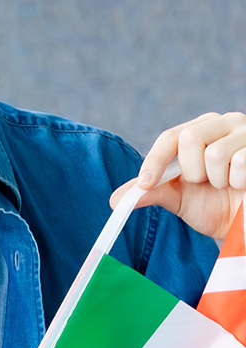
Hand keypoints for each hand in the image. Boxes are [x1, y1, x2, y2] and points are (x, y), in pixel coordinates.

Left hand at [110, 111, 245, 239]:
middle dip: (192, 171)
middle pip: (190, 138)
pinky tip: (243, 184)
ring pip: (215, 153)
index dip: (155, 161)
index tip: (145, 184)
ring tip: (226, 184)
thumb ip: (150, 193)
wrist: (243, 223)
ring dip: (216, 180)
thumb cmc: (214, 205)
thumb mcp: (177, 199)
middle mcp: (224, 124)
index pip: (170, 137)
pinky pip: (240, 162)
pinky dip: (237, 181)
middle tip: (204, 183)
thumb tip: (114, 200)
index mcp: (200, 130)